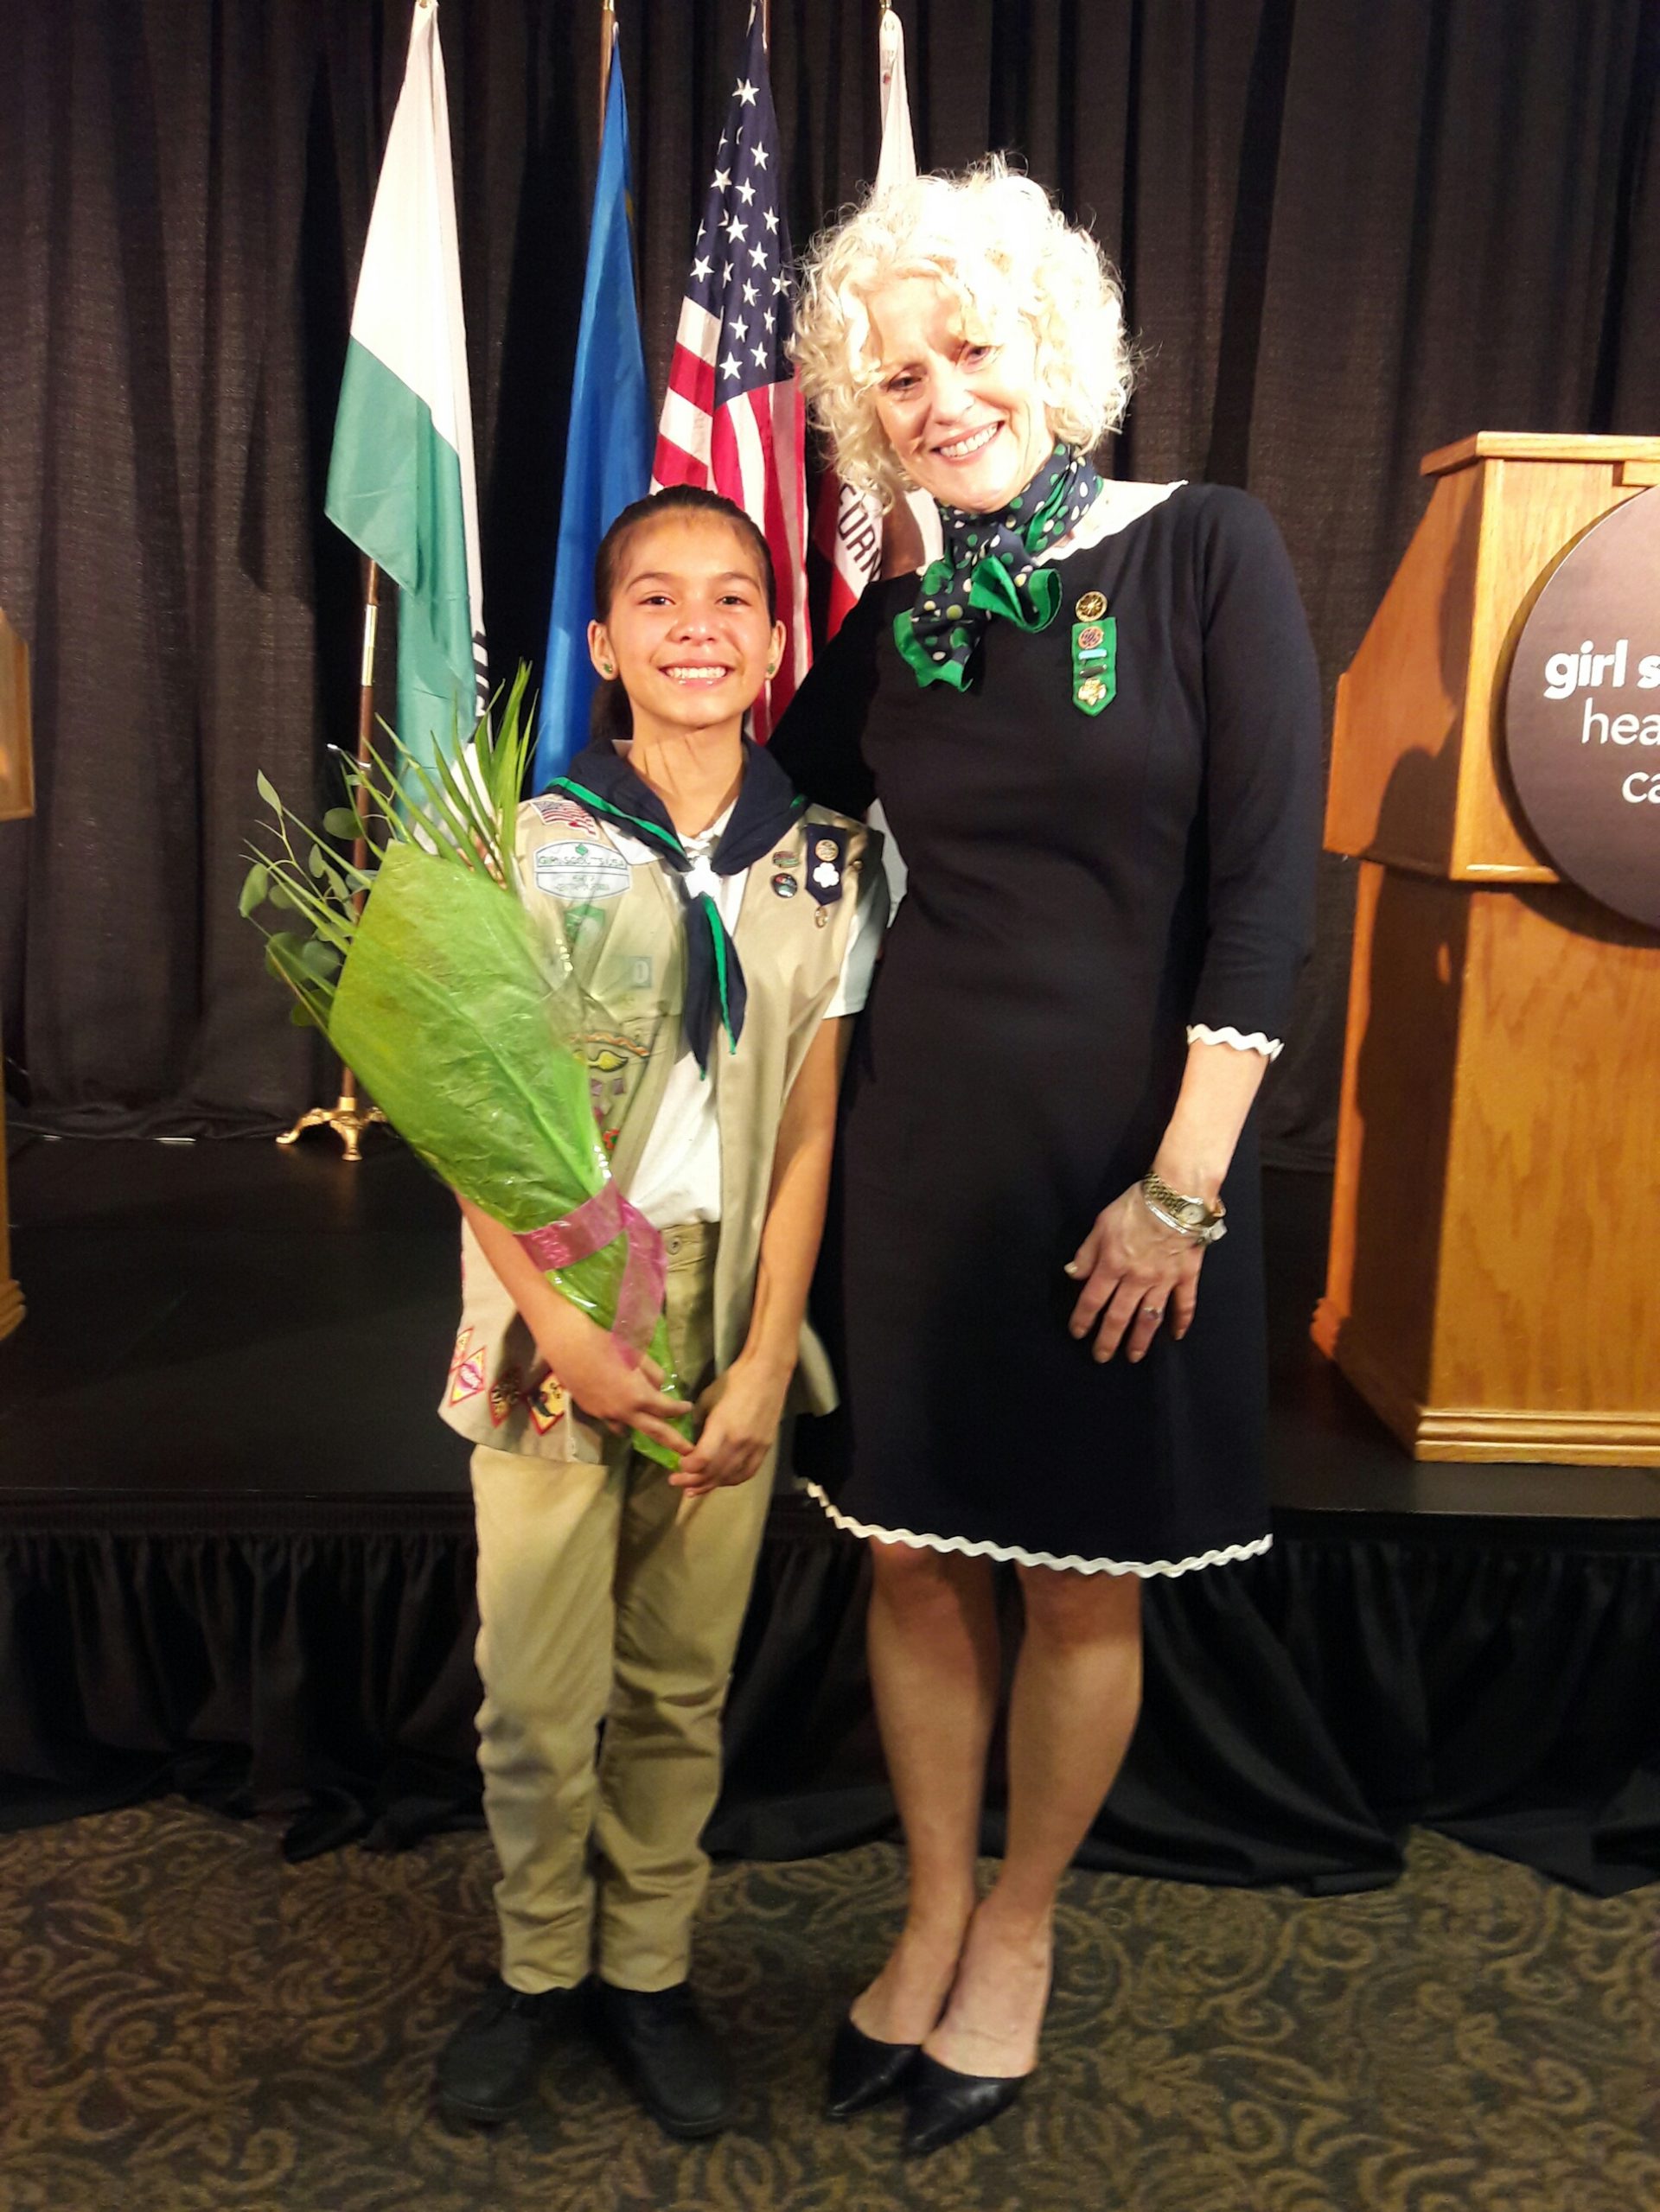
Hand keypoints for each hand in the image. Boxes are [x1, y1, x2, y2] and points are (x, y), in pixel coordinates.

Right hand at [533, 1306, 690, 1455]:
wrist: (569, 1346)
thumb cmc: (605, 1344)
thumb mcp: (637, 1356)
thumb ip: (653, 1374)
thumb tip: (660, 1386)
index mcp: (638, 1396)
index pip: (666, 1409)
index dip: (680, 1409)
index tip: (688, 1408)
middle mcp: (623, 1412)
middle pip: (654, 1431)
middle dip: (673, 1441)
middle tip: (688, 1451)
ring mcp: (604, 1414)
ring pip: (628, 1428)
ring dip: (641, 1428)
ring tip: (650, 1427)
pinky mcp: (590, 1411)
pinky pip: (611, 1420)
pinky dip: (621, 1418)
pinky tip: (622, 1410)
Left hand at [669, 1356, 788, 1498]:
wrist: (767, 1372)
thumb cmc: (735, 1381)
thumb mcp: (708, 1399)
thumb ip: (700, 1424)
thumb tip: (691, 1442)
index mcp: (723, 1425)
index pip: (703, 1459)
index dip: (688, 1468)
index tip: (677, 1466)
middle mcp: (739, 1441)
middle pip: (714, 1472)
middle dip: (693, 1480)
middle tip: (676, 1482)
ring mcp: (755, 1447)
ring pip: (729, 1476)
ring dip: (710, 1485)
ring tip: (693, 1489)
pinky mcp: (765, 1448)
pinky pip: (747, 1472)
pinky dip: (731, 1481)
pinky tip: (719, 1482)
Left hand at [1065, 1183, 1204, 1362]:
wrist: (1176, 1197)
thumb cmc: (1135, 1206)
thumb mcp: (1102, 1224)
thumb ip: (1088, 1252)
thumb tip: (1074, 1274)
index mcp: (1113, 1265)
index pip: (1093, 1300)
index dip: (1083, 1319)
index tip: (1078, 1334)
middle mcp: (1137, 1280)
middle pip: (1119, 1316)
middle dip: (1109, 1339)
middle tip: (1101, 1357)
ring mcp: (1164, 1281)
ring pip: (1150, 1318)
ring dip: (1140, 1340)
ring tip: (1133, 1356)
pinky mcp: (1186, 1276)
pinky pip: (1185, 1303)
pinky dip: (1182, 1321)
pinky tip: (1177, 1335)